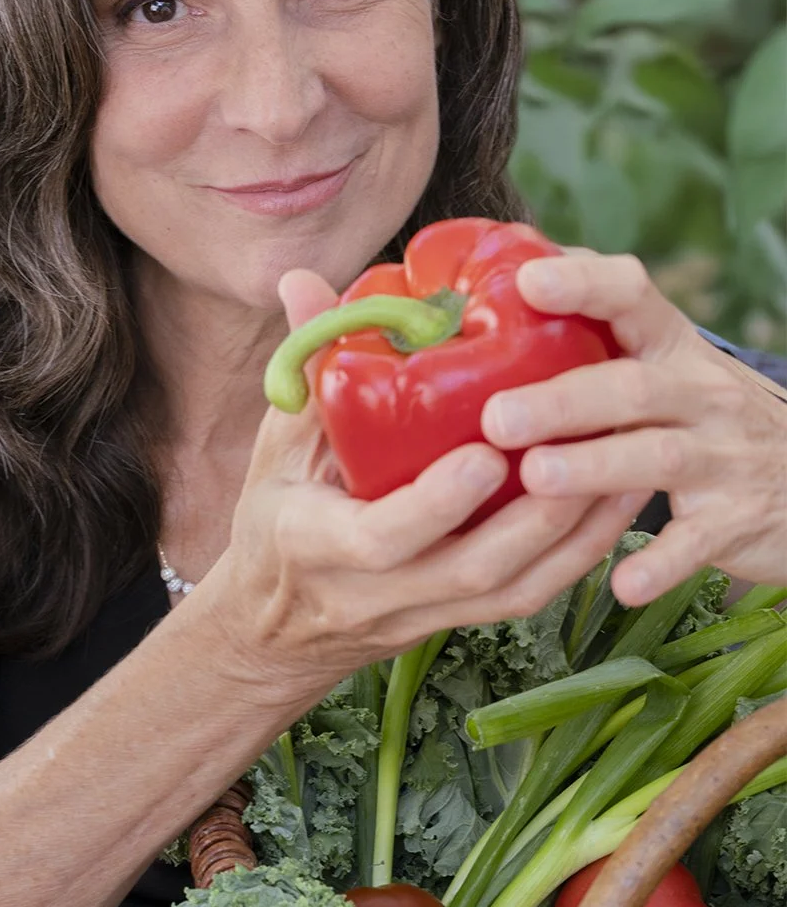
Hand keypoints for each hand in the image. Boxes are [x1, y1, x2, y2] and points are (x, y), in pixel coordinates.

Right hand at [213, 268, 644, 703]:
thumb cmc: (279, 514)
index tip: (485, 455)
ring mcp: (424, 615)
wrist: (279, 626)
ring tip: (628, 467)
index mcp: (318, 545)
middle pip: (471, 573)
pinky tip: (617, 505)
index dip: (436, 504)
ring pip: (514, 591)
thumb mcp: (279, 445)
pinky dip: (579, 554)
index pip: (382, 539)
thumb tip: (303, 280)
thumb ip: (307, 372)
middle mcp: (375, 596)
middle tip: (586, 449)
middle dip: (537, 518)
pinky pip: (529, 597)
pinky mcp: (461, 621)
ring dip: (577, 535)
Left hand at [481, 249, 786, 606]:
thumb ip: (601, 324)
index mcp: (672, 346)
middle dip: (563, 400)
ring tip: (538, 478)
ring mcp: (723, 456)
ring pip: (657, 458)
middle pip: (632, 387)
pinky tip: (624, 583)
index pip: (632, 297)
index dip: (583, 285)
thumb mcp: (666, 361)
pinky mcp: (737, 519)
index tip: (529, 281)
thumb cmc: (702, 414)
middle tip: (497, 417)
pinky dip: (662, 563)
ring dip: (596, 467)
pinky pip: (698, 542)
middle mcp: (701, 393)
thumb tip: (516, 261)